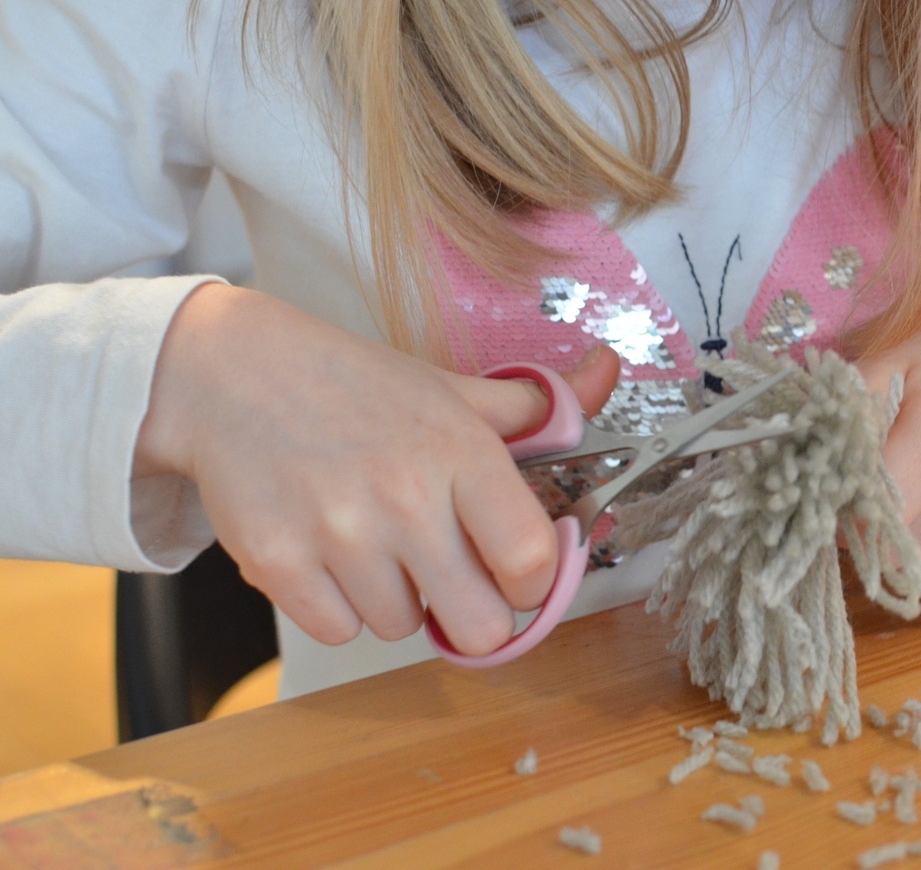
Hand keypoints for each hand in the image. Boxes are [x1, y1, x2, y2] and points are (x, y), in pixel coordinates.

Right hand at [134, 284, 619, 654]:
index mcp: (461, 452)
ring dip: (397, 600)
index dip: (534, 582)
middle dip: (472, 612)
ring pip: (401, 628)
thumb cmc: (353, 386)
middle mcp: (405, 496)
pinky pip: (337, 631)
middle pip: (478, 626)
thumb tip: (607, 372)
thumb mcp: (451, 388)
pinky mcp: (276, 563)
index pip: (532, 561)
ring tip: (375, 541)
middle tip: (451, 574)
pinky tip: (329, 553)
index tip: (516, 571)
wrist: (230, 372)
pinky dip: (338, 607)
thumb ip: (538, 405)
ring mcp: (338, 533)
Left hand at [855, 315, 920, 607]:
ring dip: (904, 557)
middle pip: (903, 549)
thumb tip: (809, 487)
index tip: (837, 496)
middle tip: (875, 498)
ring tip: (915, 504)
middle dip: (874, 535)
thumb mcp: (881, 371)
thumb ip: (844, 424)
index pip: (880, 508)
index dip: (844, 513)